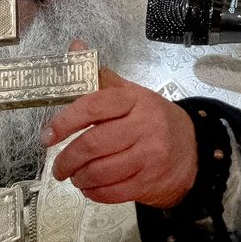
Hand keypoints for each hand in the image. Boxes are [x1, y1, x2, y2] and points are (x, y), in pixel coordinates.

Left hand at [44, 62, 199, 209]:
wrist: (193, 150)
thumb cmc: (154, 120)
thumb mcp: (132, 94)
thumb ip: (101, 78)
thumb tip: (75, 49)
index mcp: (135, 100)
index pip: (93, 106)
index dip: (65, 121)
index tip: (48, 136)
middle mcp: (144, 126)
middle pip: (93, 143)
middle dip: (67, 159)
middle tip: (57, 167)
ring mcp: (149, 156)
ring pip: (101, 171)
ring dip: (79, 177)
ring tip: (74, 176)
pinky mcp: (150, 181)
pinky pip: (113, 192)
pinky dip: (94, 192)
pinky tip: (90, 187)